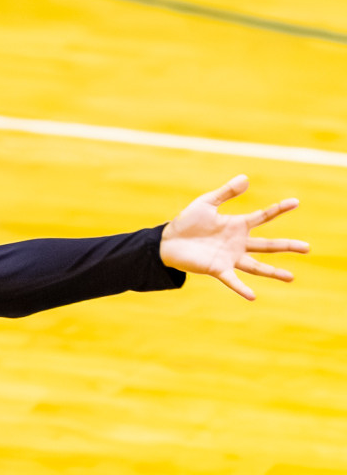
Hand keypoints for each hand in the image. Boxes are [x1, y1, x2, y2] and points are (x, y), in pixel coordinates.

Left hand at [159, 175, 308, 299]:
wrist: (167, 242)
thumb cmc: (186, 222)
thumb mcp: (206, 203)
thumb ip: (226, 193)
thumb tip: (246, 178)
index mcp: (237, 225)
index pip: (264, 216)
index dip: (279, 209)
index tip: (296, 202)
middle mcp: (238, 243)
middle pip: (268, 245)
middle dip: (287, 246)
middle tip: (307, 248)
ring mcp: (229, 258)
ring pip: (256, 266)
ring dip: (273, 272)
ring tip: (291, 277)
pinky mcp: (216, 269)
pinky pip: (232, 280)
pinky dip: (242, 288)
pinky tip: (252, 296)